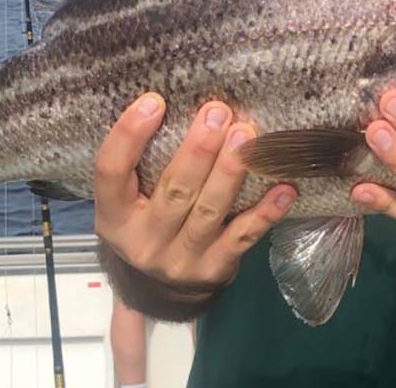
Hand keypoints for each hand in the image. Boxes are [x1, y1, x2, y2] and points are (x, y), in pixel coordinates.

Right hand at [94, 93, 296, 290]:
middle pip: (173, 190)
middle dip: (198, 149)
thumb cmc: (148, 224)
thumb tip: (181, 103)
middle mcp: (144, 241)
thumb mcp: (129, 202)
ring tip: (246, 135)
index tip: (154, 100)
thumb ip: (144, 164)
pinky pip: (243, 236)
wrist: (159, 295)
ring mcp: (181, 259)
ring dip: (230, 171)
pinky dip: (266, 212)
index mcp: (114, 216)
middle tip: (218, 112)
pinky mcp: (215, 268)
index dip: (129, 135)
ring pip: (209, 211)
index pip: (111, 172)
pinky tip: (284, 187)